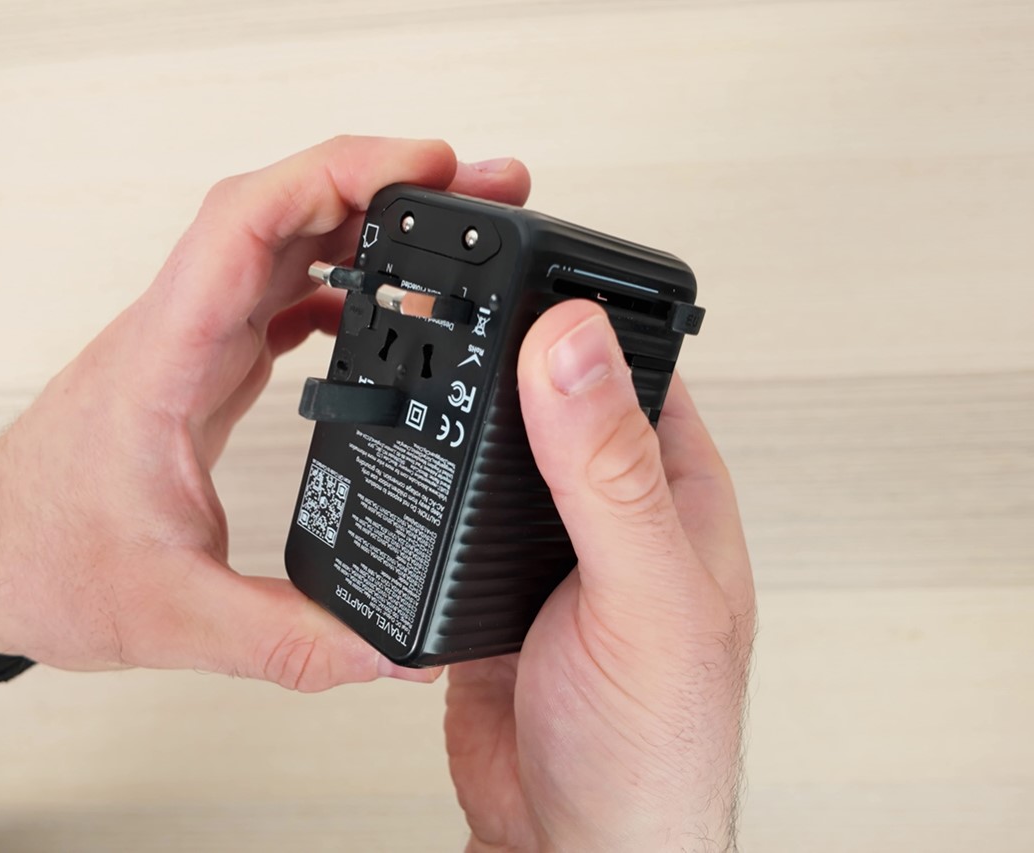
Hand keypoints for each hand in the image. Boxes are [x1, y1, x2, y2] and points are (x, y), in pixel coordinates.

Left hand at [0, 136, 531, 688]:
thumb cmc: (41, 567)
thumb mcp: (175, 619)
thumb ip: (290, 641)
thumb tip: (392, 653)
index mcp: (165, 363)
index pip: (246, 226)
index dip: (336, 176)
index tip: (420, 165)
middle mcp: (178, 334)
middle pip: (281, 210)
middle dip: (382, 183)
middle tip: (475, 190)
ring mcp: (189, 343)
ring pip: (281, 242)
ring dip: (362, 222)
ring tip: (449, 235)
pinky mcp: (200, 365)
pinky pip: (275, 292)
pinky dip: (334, 280)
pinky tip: (377, 305)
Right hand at [445, 303, 754, 850]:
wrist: (572, 843)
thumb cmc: (654, 744)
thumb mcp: (642, 594)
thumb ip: (609, 471)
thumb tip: (573, 344)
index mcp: (673, 492)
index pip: (631, 362)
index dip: (579, 307)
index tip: (518, 258)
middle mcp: (610, 508)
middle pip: (552, 393)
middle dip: (503, 345)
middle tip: (442, 290)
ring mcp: (542, 543)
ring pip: (496, 446)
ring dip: (458, 406)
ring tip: (407, 349)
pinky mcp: (484, 582)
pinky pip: (452, 507)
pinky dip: (424, 474)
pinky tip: (397, 450)